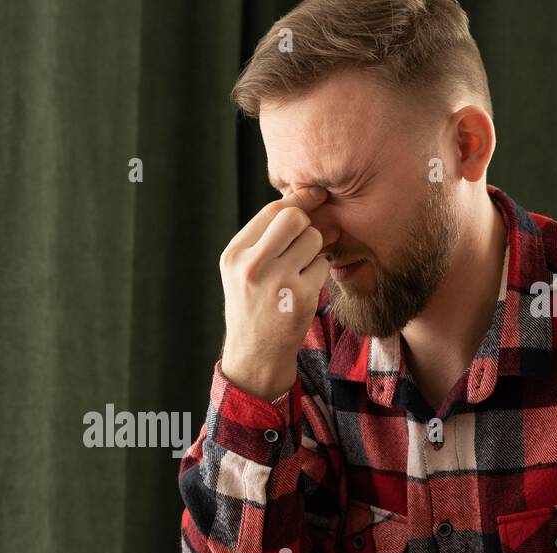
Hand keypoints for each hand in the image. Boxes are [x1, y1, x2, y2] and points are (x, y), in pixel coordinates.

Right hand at [219, 186, 334, 399]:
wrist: (254, 354)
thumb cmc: (252, 305)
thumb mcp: (243, 270)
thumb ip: (264, 238)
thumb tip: (305, 200)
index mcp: (234, 255)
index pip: (272, 211)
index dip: (299, 198)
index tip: (316, 193)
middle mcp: (252, 266)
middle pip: (294, 218)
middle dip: (307, 225)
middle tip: (304, 241)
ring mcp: (277, 281)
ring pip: (313, 239)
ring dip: (315, 249)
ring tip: (300, 269)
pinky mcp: (300, 297)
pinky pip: (322, 264)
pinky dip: (319, 272)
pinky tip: (304, 287)